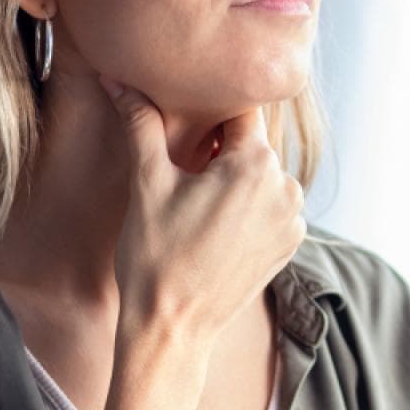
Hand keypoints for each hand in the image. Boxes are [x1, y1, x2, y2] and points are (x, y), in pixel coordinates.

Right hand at [99, 75, 307, 351]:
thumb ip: (140, 123)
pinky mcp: (288, 245)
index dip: (208, 109)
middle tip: (181, 169)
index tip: (184, 120)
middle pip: (251, 143)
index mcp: (256, 164)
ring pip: (261, 175)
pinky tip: (212, 227)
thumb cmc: (154, 258)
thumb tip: (117, 77)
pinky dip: (246, 208)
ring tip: (194, 203)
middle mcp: (286, 188)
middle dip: (219, 148)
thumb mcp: (146, 183)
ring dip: (233, 178)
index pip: (239, 108)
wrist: (172, 332)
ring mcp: (292, 220)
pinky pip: (269, 207)